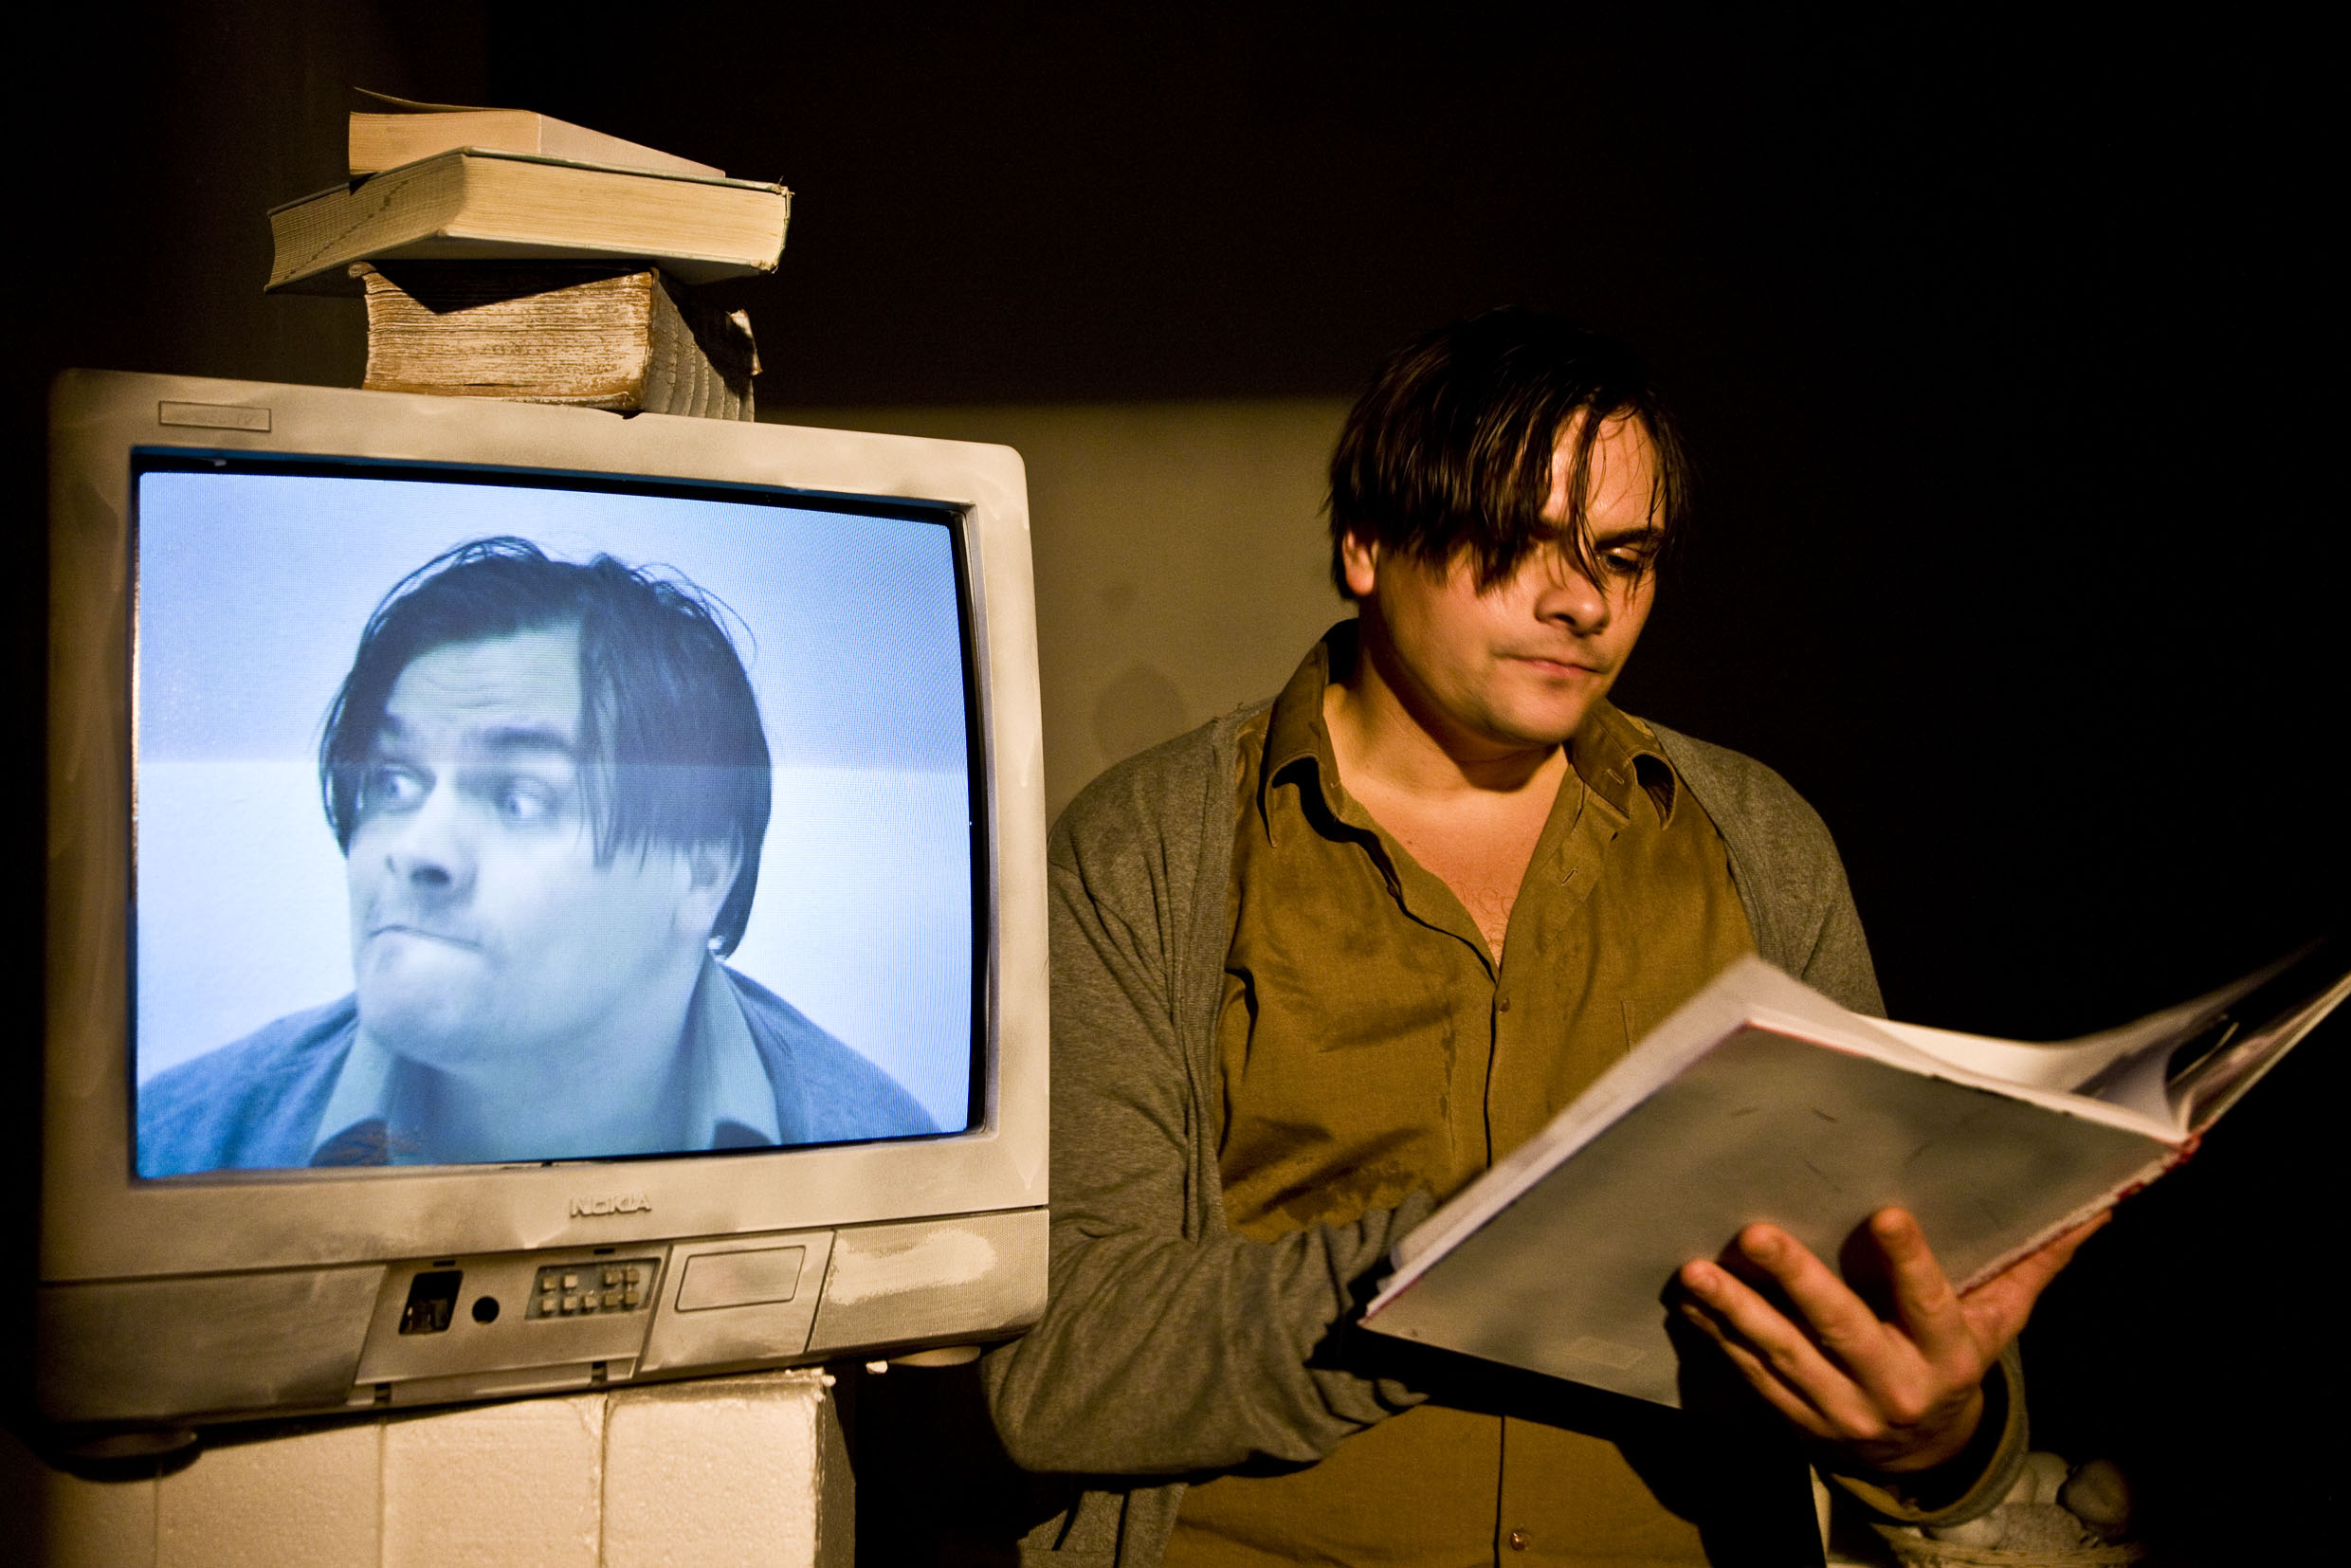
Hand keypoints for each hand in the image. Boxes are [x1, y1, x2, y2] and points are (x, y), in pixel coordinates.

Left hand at [1675, 1208, 2104, 1472]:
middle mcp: (1893, 1385)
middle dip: (1797, 1282)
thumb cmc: (1958, 1358)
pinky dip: (1718, 1339)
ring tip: (1696, 1272)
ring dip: (1736, 1313)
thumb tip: (2100, 1201)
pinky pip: (1752, 1378)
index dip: (1910, 1262)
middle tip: (1756, 1235)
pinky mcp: (1797, 1419)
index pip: (1930, 1303)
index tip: (1885, 1214)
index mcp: (1948, 1354)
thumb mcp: (2002, 1319)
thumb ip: (2036, 1260)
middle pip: (1842, 1330)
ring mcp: (1840, 1407)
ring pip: (1784, 1357)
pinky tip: (1689, 1303)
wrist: (1924, 1453)